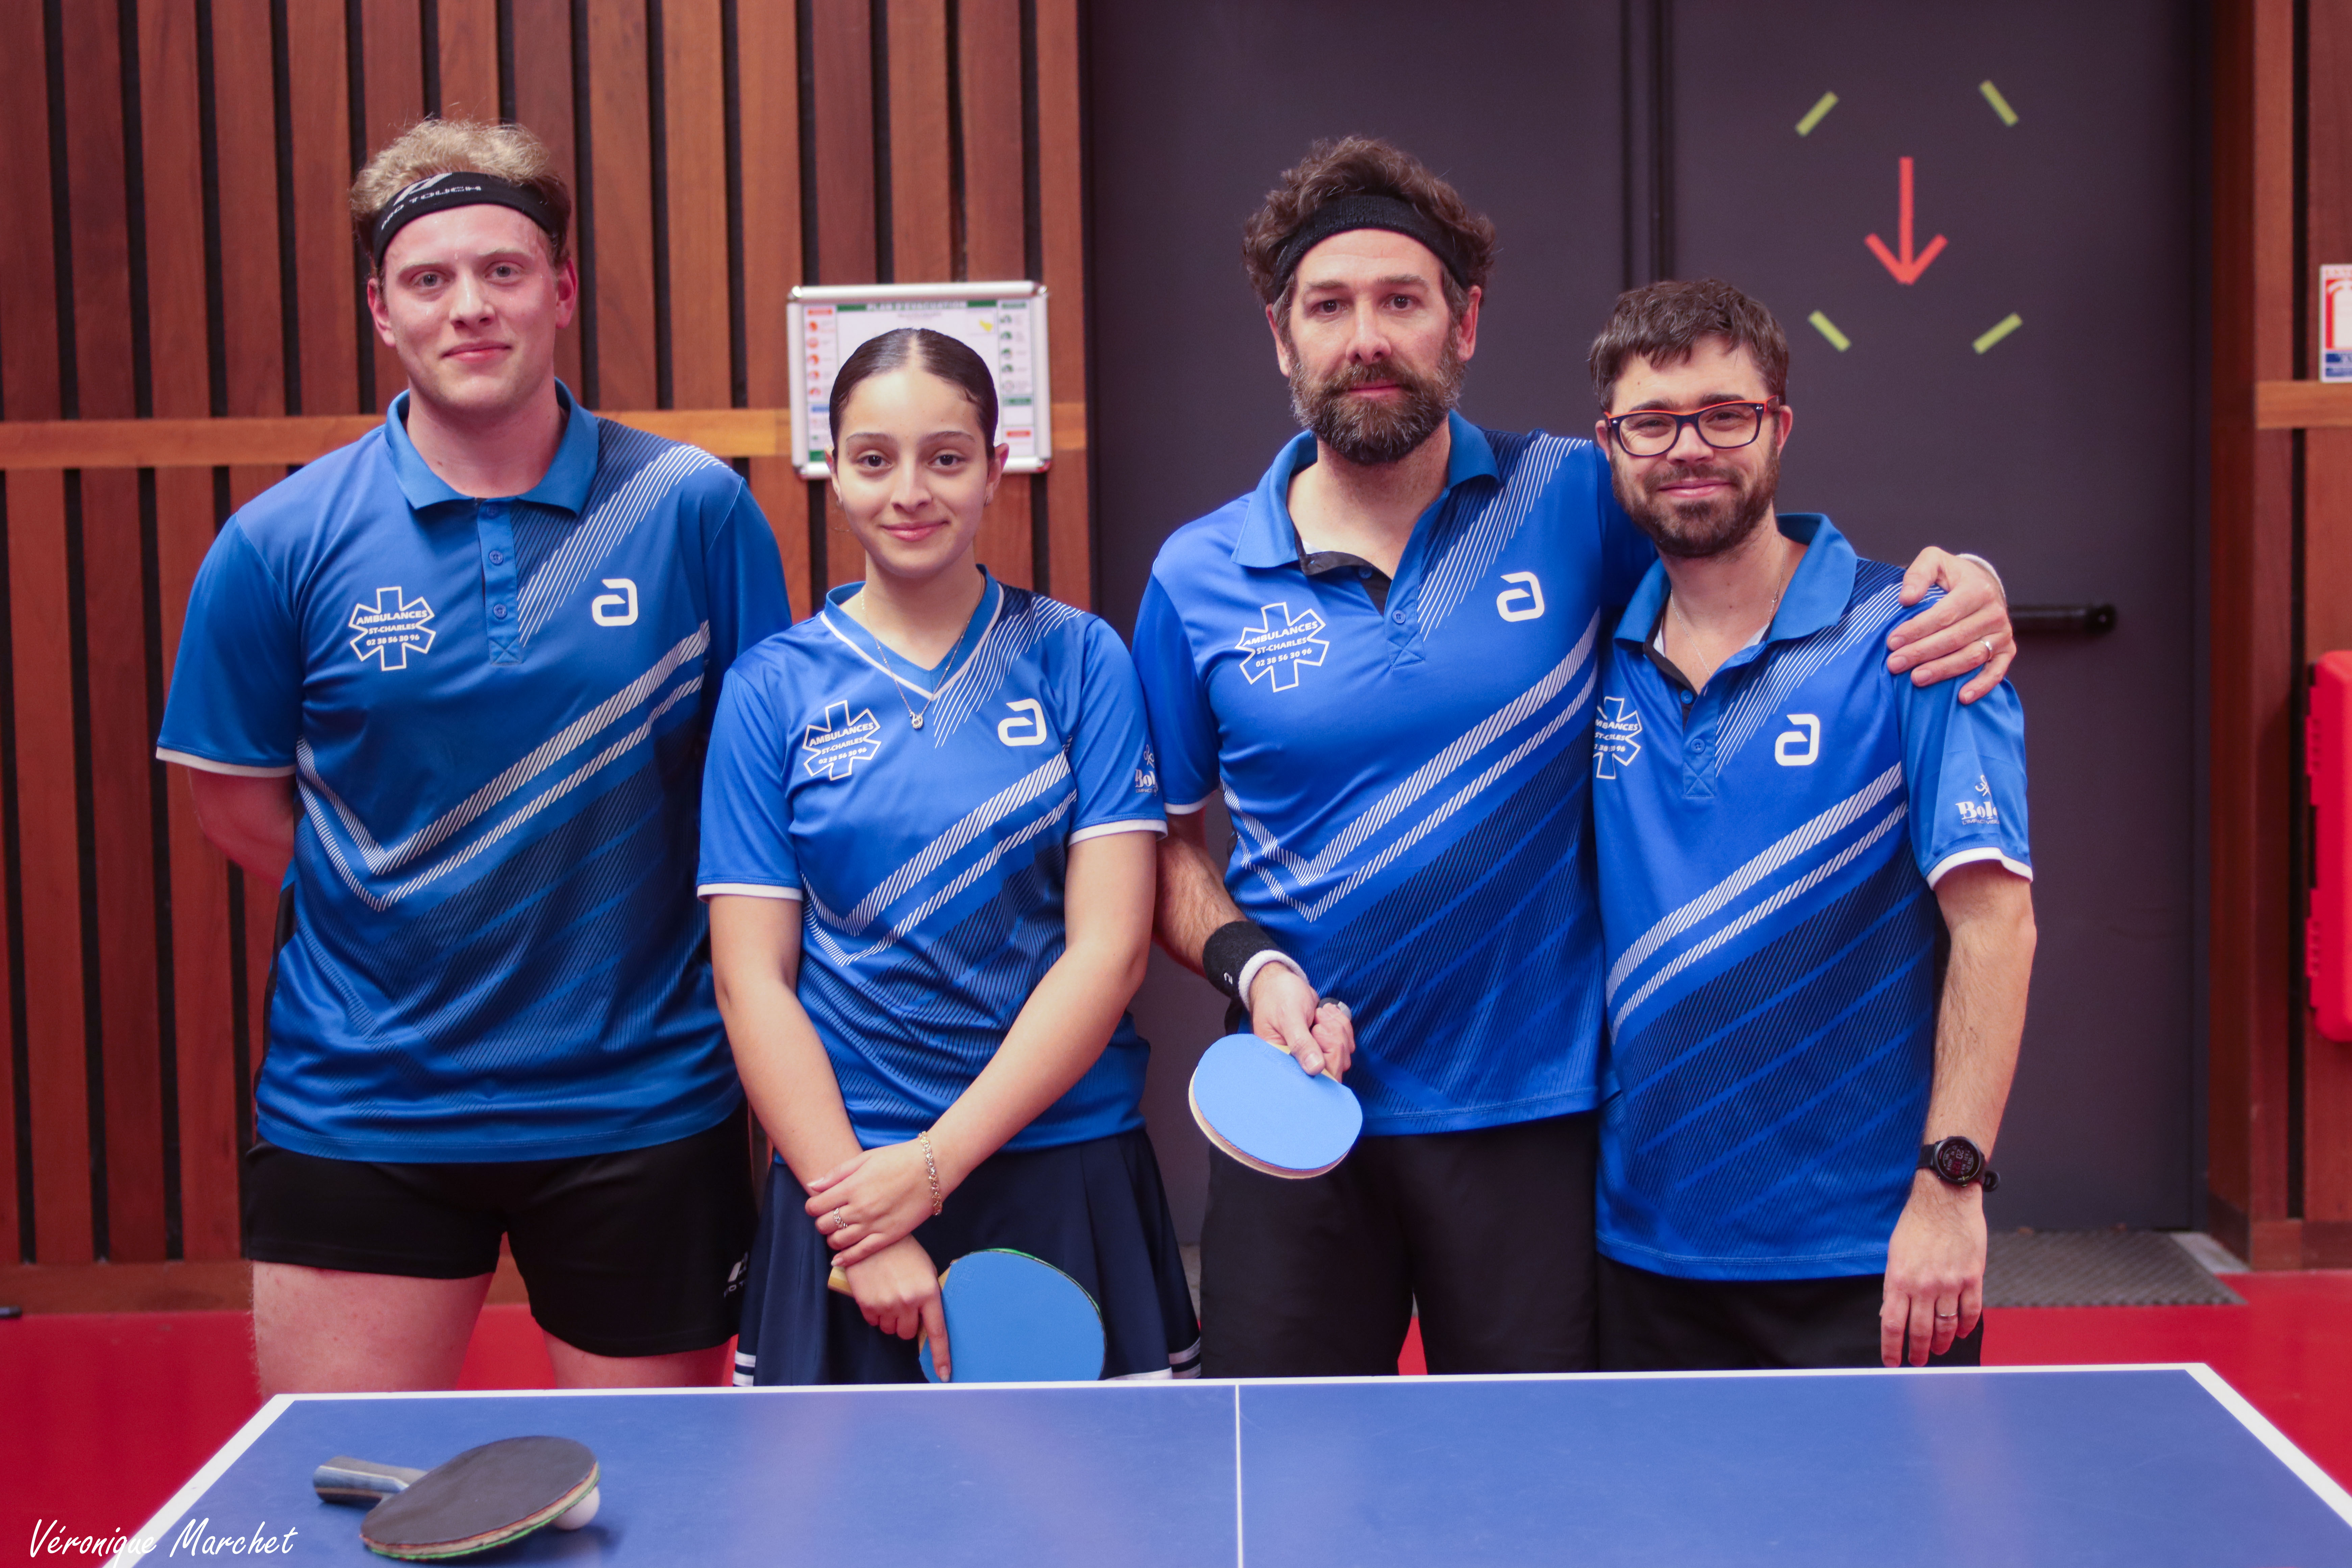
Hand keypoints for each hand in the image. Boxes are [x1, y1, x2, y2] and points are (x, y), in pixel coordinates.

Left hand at [804, 1139, 939, 1267]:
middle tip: (829, 1218)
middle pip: (824, 1225)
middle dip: (821, 1222)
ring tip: (837, 1233)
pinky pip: (861, 1253)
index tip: (817, 1205)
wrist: (932, 1168)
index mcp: (851, 1187)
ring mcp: (874, 1224)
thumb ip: (836, 1173)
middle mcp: (859, 1208)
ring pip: (839, 1241)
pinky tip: (839, 1260)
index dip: (812, 1207)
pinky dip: (846, 1259)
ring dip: (832, 1239)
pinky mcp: (888, 1236)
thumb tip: (812, 1186)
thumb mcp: (864, 1158)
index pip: (815, 1206)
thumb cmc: (898, 1159)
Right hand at [843, 1236, 949, 1377]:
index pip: (937, 1333)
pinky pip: (874, 1321)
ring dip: (890, 1318)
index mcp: (928, 1293)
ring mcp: (887, 1305)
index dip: (941, 1356)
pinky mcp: (867, 1304)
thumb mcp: (924, 1271)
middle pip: (907, 1333)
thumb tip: (926, 1324)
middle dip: (906, 1323)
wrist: (874, 1237)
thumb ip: (927, 1298)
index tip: (944, 1376)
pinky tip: (876, 1293)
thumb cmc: (904, 1253)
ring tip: (888, 1293)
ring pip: (890, 1329)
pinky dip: (875, 1313)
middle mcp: (908, 1302)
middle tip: (902, 1302)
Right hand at [1248, 962, 1355, 1078]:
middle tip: (1317, 1019)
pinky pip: (1347, 1043)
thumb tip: (1315, 1070)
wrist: (1282, 981)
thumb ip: (1301, 1042)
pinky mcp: (1326, 1045)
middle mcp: (1299, 1064)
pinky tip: (1326, 1013)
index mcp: (1282, 1061)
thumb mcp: (1289, 1016)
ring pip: (1343, 1054)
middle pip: (1334, 1068)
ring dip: (1337, 1029)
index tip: (1317, 1033)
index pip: (1311, 1080)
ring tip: (1319, 1014)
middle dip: (1332, 1038)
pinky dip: (1341, 1024)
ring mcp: (1315, 1055)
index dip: (1325, 1062)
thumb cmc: (1278, 996)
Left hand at [1880, 1172, 1986, 1366]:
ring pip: (1946, 1326)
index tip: (1891, 1362)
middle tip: (1918, 1362)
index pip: (1892, 1324)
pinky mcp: (1972, 1277)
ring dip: (1941, 1343)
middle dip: (1918, 1352)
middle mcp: (1924, 1285)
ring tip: (1938, 1350)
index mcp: (1899, 1279)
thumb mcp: (1894, 1254)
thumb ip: (1894, 1286)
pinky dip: (1965, 1327)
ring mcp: (1950, 1283)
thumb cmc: (1915, 1225)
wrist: (1945, 1199)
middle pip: (1920, 1330)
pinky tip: (1960, 1333)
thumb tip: (1890, 1314)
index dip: (1891, 1348)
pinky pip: (1970, 1311)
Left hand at [1885, 549, 2012, 703]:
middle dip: (1922, 653)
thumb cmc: (1951, 577)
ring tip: (1916, 679)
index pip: (1944, 614)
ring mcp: (2002, 634)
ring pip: (1971, 657)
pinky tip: (1962, 697)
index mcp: (1977, 590)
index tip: (1892, 641)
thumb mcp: (1934, 561)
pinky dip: (1981, 686)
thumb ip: (1919, 574)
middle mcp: (1994, 612)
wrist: (1981, 586)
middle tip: (1894, 664)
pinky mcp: (2007, 650)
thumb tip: (1906, 598)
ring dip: (1943, 670)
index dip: (1917, 629)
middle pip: (1955, 638)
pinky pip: (1997, 672)